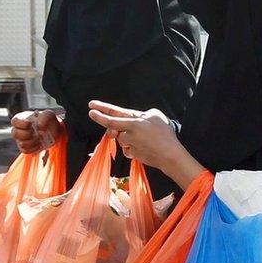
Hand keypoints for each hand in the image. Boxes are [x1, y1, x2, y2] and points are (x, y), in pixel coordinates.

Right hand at [10, 109, 64, 153]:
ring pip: (21, 143)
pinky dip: (34, 148)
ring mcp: (20, 139)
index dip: (21, 123)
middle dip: (27, 134)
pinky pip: (25, 151)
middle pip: (14, 133)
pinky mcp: (24, 148)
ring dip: (32, 142)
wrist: (52, 131)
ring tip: (39, 138)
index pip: (14, 121)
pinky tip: (39, 144)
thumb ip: (44, 117)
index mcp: (21, 119)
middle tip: (35, 132)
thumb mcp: (48, 115)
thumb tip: (39, 126)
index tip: (30, 123)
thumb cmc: (47, 121)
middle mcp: (18, 129)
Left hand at [88, 100, 204, 189]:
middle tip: (102, 117)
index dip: (101, 110)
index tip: (91, 107)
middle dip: (106, 123)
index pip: (112, 115)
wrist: (170, 155)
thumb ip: (141, 114)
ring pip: (120, 138)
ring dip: (125, 136)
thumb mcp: (155, 115)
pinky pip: (127, 149)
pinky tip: (143, 146)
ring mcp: (128, 145)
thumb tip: (134, 117)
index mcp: (133, 122)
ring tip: (143, 136)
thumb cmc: (165, 134)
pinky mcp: (131, 154)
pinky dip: (132, 146)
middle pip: (111, 127)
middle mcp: (128, 133)